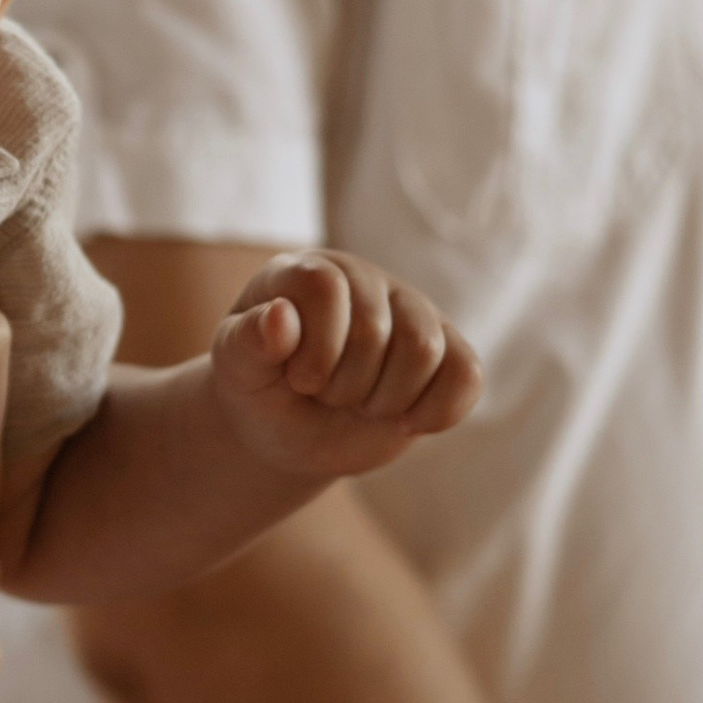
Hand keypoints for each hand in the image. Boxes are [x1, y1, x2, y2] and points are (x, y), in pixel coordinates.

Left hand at [211, 251, 480, 476]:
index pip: (325, 288)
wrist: (290, 432)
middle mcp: (363, 279)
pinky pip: (466, 375)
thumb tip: (279, 316)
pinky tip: (404, 420)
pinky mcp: (446, 350)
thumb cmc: (258, 391)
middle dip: (344, 386)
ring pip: (424, 350)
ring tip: (359, 404)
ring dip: (385, 401)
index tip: (297, 381)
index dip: (315, 349)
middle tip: (325, 396)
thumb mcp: (236, 372)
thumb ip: (246, 342)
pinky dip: (435, 412)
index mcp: (306, 270)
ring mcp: (411, 310)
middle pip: (376, 330)